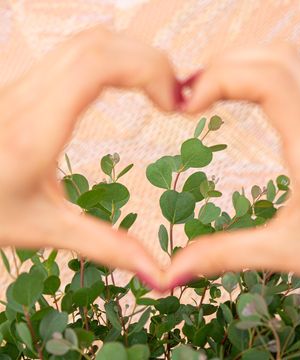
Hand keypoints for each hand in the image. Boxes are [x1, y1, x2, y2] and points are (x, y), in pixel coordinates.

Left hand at [0, 27, 178, 288]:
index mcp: (34, 132)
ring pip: (87, 41)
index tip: (172, 104)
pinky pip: (76, 52)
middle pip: (98, 45)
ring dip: (132, 56)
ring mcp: (24, 84)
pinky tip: (127, 83)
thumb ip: (108, 248)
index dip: (147, 70)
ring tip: (157, 91)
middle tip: (173, 98)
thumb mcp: (46, 230)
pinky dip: (113, 58)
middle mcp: (27, 97)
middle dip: (149, 61)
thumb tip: (161, 274)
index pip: (96, 66)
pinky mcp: (27, 84)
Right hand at [167, 44, 299, 295]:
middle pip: (277, 58)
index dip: (220, 79)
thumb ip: (225, 255)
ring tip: (206, 93)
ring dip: (241, 65)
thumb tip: (172, 271)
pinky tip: (237, 99)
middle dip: (224, 65)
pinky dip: (256, 77)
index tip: (186, 106)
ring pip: (288, 62)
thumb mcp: (287, 254)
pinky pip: (294, 80)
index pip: (271, 81)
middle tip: (189, 95)